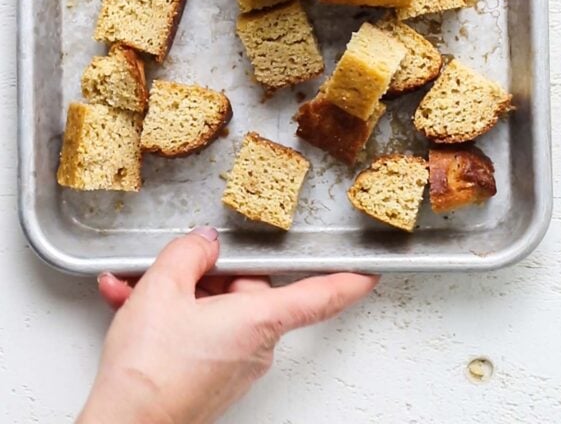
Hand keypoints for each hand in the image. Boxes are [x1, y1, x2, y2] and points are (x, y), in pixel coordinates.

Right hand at [78, 227, 377, 423]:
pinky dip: (168, 318)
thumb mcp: (163, 287)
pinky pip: (198, 333)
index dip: (347, 281)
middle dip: (207, 273)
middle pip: (248, 291)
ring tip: (135, 289)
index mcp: (258, 320)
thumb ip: (189, 252)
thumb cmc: (150, 369)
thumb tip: (203, 242)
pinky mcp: (209, 379)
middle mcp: (254, 346)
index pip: (318, 297)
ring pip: (214, 310)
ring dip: (176, 296)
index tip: (368, 272)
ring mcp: (232, 365)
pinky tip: (131, 306)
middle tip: (173, 265)